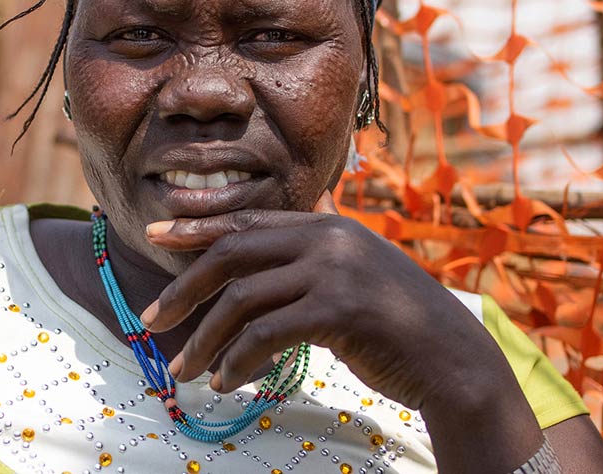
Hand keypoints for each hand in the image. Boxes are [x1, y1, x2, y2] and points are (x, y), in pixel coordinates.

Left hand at [140, 192, 502, 409]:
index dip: (196, 228)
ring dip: (205, 340)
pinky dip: (238, 361)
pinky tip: (226, 381)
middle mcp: (326, 239)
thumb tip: (257, 269)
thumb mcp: (353, 276)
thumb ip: (310, 262)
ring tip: (184, 371)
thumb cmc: (396, 325)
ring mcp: (334, 271)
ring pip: (242, 299)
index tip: (155, 234)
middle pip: (232, 253)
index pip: (246, 221)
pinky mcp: (338, 310)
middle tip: (149, 319)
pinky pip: (266, 335)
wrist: (453, 359)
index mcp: (326, 226)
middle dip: (183, 288)